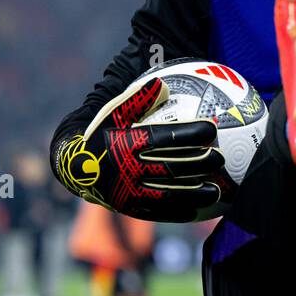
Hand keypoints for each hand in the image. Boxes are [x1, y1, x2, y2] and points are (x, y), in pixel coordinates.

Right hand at [53, 76, 224, 222]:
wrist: (74, 167)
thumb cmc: (101, 133)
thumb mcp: (113, 113)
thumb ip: (138, 100)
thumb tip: (162, 83)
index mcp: (126, 144)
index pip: (164, 138)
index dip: (190, 132)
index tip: (211, 128)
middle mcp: (128, 169)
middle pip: (171, 167)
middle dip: (199, 163)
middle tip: (221, 158)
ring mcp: (129, 192)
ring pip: (168, 194)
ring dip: (195, 193)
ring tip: (217, 190)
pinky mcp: (129, 209)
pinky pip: (157, 213)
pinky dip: (178, 212)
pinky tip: (198, 210)